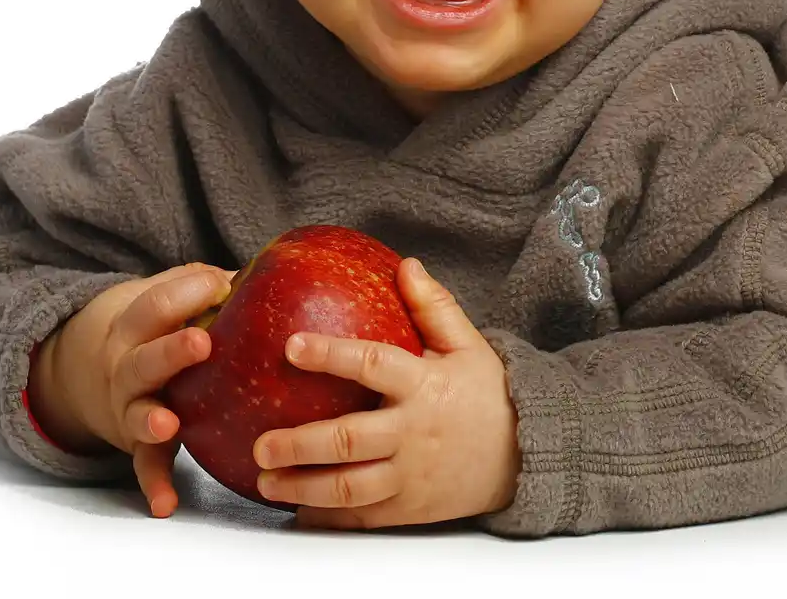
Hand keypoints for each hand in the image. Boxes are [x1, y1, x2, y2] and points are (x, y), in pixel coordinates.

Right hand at [38, 262, 233, 516]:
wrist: (87, 368)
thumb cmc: (153, 327)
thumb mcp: (165, 298)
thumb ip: (205, 285)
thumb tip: (269, 265)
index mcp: (136, 324)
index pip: (157, 303)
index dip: (187, 292)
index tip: (222, 285)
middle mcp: (127, 365)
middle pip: (145, 357)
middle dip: (172, 351)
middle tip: (201, 342)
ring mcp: (130, 405)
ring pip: (138, 412)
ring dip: (150, 419)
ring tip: (166, 424)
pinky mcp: (137, 442)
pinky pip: (145, 465)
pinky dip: (153, 484)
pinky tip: (165, 503)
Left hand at [251, 258, 519, 528]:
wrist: (525, 456)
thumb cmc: (488, 396)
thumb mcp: (469, 347)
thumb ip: (434, 308)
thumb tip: (406, 266)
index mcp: (425, 386)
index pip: (373, 365)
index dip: (331, 355)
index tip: (292, 346)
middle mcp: (413, 433)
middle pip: (350, 441)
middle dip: (301, 445)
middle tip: (261, 444)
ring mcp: (410, 476)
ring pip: (350, 488)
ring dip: (303, 488)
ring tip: (266, 482)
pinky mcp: (409, 508)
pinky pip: (363, 518)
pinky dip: (328, 519)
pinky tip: (298, 512)